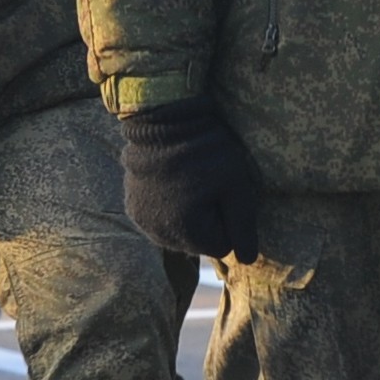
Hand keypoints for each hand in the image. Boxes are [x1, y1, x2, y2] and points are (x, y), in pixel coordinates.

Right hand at [118, 98, 264, 261]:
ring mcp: (142, 223)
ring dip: (187, 215)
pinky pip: (160, 220)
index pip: (223, 245)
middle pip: (199, 242)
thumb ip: (244, 225)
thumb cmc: (206, 150)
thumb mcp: (236, 184)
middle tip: (205, 184)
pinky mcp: (132, 209)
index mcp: (187, 233)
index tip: (221, 190)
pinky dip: (167, 207)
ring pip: (179, 232)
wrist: (161, 119)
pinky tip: (170, 183)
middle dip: (207, 219)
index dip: (228, 219)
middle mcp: (160, 235)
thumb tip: (247, 260)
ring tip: (187, 182)